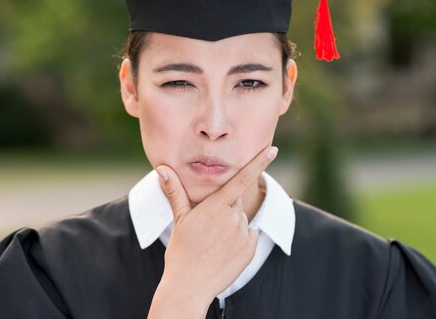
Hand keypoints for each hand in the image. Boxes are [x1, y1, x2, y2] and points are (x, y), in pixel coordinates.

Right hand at [147, 146, 277, 317]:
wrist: (189, 286)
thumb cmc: (181, 251)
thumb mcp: (179, 219)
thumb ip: (175, 191)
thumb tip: (162, 168)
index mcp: (215, 207)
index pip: (241, 179)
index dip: (258, 163)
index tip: (273, 149)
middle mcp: (232, 218)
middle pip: (235, 202)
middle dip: (224, 207)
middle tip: (207, 227)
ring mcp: (243, 234)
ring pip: (241, 219)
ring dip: (231, 225)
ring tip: (213, 242)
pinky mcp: (250, 249)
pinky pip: (248, 235)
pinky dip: (239, 240)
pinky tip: (223, 251)